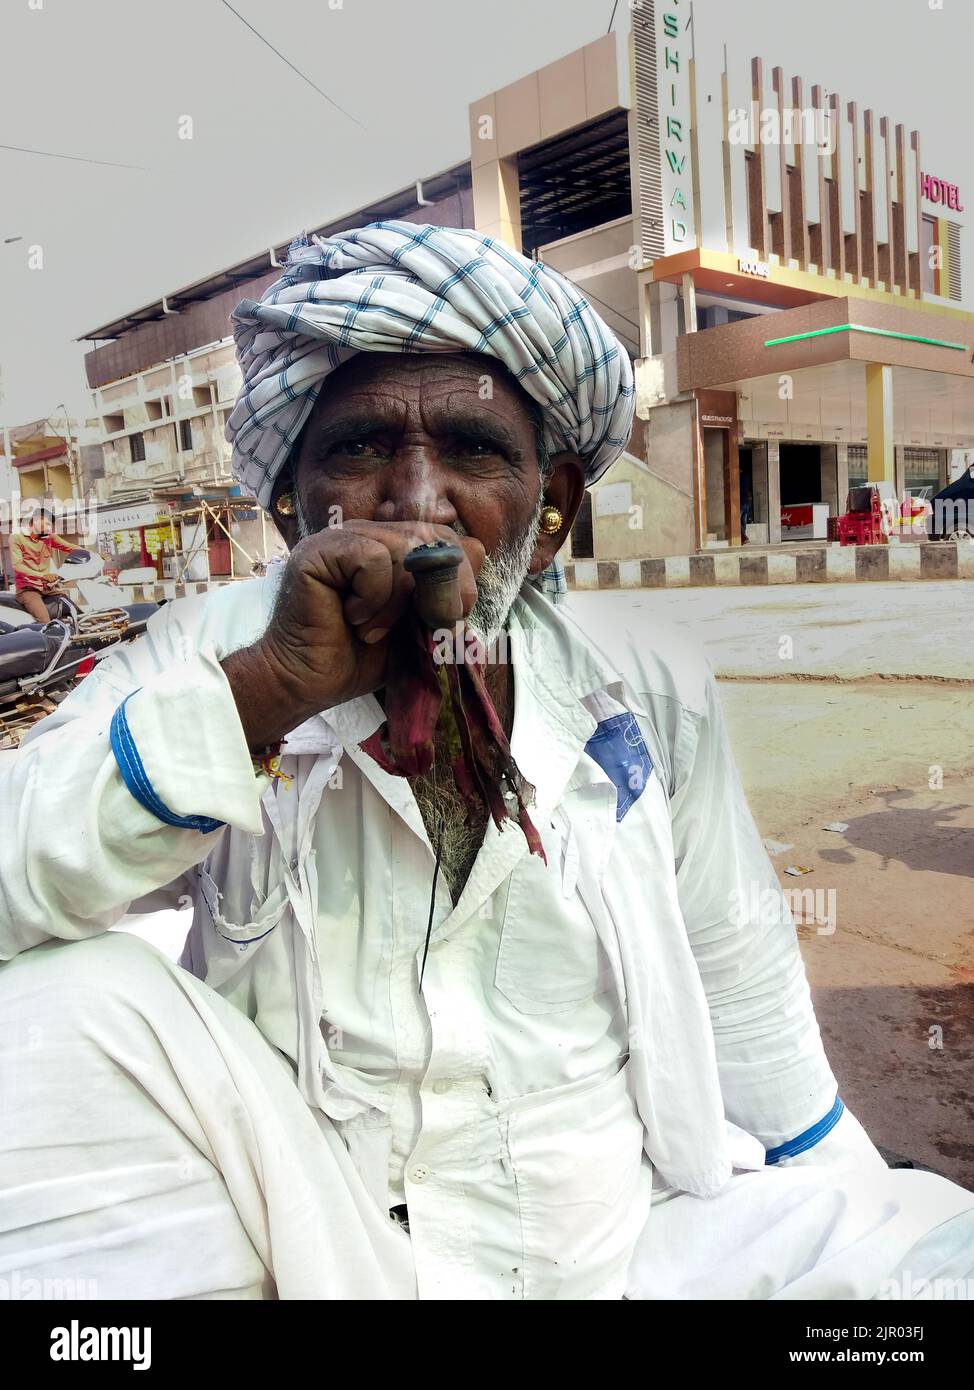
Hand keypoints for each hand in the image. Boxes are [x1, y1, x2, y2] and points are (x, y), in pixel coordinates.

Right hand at [222, 520, 483, 750]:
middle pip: (434, 538)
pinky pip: (373, 559)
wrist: (310, 683)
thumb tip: (477, 552)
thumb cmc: (361, 657)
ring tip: (370, 629)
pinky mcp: (320, 550)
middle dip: (439, 592)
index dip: (458, 581)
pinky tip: (352, 618)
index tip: (441, 620)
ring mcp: (342, 537)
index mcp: (393, 546)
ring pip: (405, 550)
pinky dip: (372, 598)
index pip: (448, 540)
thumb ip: (447, 590)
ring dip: (397, 604)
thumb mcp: (420, 624)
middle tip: (414, 627)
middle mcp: (368, 533)